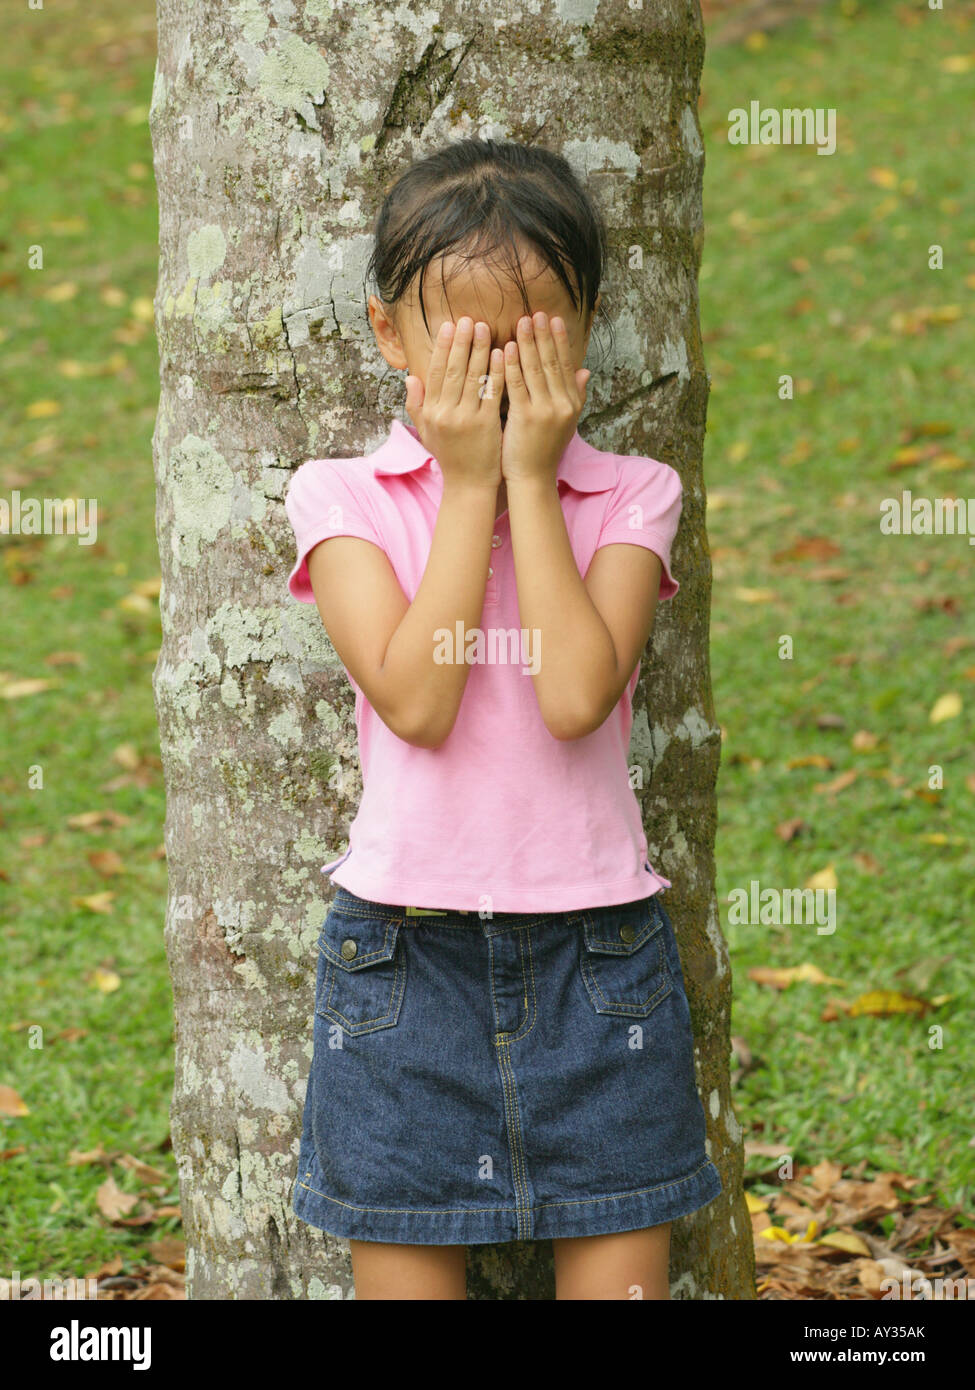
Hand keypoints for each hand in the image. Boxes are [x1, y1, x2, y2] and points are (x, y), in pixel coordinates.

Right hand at [404, 317, 505, 492]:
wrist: (469, 485)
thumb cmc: (450, 456)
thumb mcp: (427, 432)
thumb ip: (417, 405)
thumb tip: (410, 377)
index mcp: (430, 412)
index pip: (435, 373)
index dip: (442, 347)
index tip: (449, 326)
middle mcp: (445, 414)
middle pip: (453, 370)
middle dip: (461, 342)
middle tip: (468, 319)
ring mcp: (466, 419)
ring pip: (473, 377)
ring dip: (479, 350)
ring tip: (485, 328)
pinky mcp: (487, 425)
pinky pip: (492, 392)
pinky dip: (496, 371)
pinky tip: (502, 353)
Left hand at [500, 312, 590, 483]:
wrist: (533, 479)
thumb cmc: (544, 450)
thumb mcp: (567, 422)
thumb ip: (576, 395)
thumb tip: (586, 371)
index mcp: (572, 403)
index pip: (566, 365)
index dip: (560, 341)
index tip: (553, 319)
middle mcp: (563, 404)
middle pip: (552, 363)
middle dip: (544, 335)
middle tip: (537, 313)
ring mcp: (546, 411)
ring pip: (536, 370)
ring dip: (528, 343)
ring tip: (522, 322)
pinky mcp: (526, 418)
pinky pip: (517, 385)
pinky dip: (512, 365)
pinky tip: (505, 348)